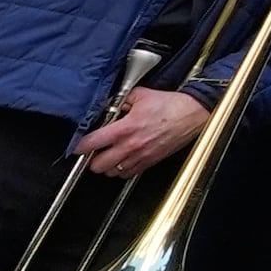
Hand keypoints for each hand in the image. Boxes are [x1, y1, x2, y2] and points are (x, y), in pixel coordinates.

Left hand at [75, 84, 210, 179]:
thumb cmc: (170, 105)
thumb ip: (121, 100)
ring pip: (111, 173)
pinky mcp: (150, 162)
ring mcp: (140, 156)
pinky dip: (122, 170)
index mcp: (124, 128)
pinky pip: (127, 175)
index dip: (80, 146)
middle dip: (93, 159)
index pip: (92, 144)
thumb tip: (109, 105)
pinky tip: (123, 160)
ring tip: (110, 156)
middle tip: (95, 151)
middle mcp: (130, 146)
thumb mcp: (141, 95)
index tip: (78, 146)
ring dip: (107, 166)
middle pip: (98, 166)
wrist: (192, 114)